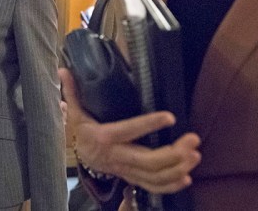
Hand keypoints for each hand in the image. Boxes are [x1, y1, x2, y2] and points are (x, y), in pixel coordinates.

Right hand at [59, 68, 201, 194]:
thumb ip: (72, 92)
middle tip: (192, 140)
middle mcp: (116, 156)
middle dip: (173, 154)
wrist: (77, 157)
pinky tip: (187, 176)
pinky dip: (171, 185)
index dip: (149, 124)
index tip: (170, 117)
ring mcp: (125, 170)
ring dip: (178, 168)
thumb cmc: (79, 131)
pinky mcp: (132, 177)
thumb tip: (63, 70)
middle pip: (148, 161)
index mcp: (104, 137)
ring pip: (154, 176)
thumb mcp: (74, 111)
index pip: (129, 130)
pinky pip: (153, 187)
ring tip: (194, 155)